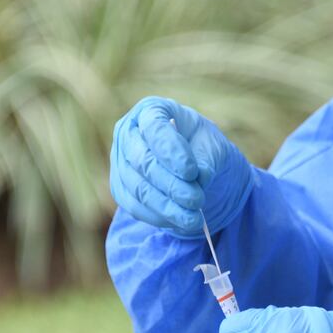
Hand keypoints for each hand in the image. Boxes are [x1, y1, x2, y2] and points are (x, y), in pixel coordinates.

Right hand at [110, 96, 251, 237]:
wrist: (192, 165)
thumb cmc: (201, 146)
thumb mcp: (213, 145)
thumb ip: (208, 159)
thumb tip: (200, 178)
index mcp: (151, 110)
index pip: (154, 128)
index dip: (171, 151)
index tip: (192, 172)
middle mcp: (128, 132)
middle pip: (143, 161)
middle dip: (172, 185)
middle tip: (197, 201)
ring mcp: (119, 161)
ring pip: (138, 188)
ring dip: (167, 207)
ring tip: (194, 219)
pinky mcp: (120, 188)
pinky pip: (135, 206)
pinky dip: (158, 217)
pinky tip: (180, 222)